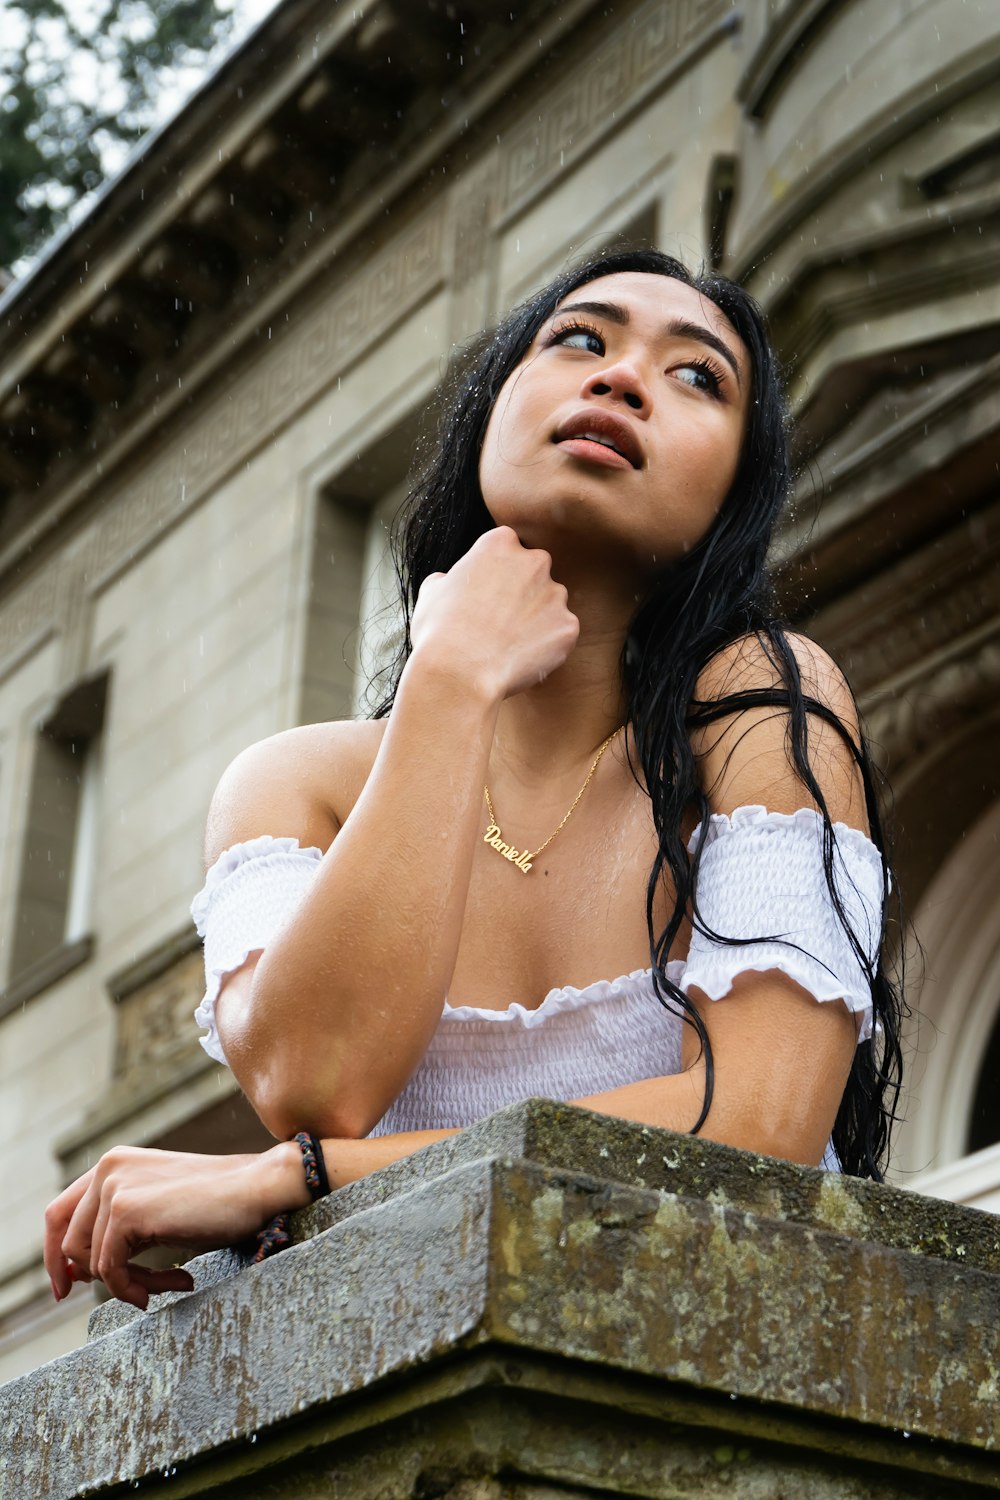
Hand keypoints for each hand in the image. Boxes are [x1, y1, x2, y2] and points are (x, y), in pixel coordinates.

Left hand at [43, 1143, 302, 1308]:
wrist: (256, 1189)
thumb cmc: (216, 1203)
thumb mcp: (157, 1207)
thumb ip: (116, 1225)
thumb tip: (76, 1270)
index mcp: (112, 1163)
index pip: (58, 1214)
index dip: (55, 1256)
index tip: (66, 1289)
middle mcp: (107, 1167)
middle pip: (67, 1243)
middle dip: (96, 1276)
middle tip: (136, 1292)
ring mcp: (114, 1186)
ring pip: (90, 1262)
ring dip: (128, 1282)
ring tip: (169, 1280)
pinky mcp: (126, 1211)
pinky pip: (109, 1270)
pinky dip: (135, 1288)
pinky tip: (177, 1281)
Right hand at [410, 526, 578, 700]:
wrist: (459, 673)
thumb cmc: (439, 632)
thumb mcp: (432, 592)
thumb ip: (452, 578)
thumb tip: (450, 582)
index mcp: (500, 543)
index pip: (507, 548)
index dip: (496, 573)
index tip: (486, 593)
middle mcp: (535, 562)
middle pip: (534, 572)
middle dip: (522, 591)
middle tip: (499, 620)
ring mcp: (556, 595)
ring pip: (550, 604)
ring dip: (536, 619)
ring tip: (508, 645)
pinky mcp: (568, 627)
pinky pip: (560, 635)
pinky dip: (546, 646)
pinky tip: (521, 659)